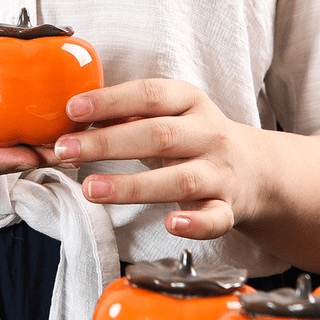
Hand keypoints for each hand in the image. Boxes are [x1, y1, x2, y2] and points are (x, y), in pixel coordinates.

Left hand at [53, 78, 263, 239]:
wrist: (254, 168)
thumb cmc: (192, 137)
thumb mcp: (165, 115)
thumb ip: (123, 117)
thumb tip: (70, 125)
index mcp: (188, 101)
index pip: (148, 94)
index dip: (110, 100)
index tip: (72, 109)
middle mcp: (206, 133)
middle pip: (158, 135)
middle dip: (107, 143)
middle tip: (65, 149)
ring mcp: (218, 171)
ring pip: (179, 179)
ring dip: (132, 186)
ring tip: (91, 189)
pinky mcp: (228, 206)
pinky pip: (216, 217)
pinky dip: (195, 224)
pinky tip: (171, 225)